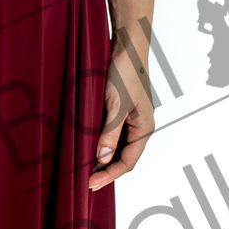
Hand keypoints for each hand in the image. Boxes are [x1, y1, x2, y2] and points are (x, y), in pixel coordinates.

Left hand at [89, 42, 154, 190]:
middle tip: (84, 180)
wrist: (127, 45)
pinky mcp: (123, 109)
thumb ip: (110, 133)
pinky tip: (87, 144)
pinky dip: (101, 141)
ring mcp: (132, 118)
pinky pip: (113, 133)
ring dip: (102, 157)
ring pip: (117, 146)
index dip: (109, 175)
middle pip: (123, 157)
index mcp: (144, 128)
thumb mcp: (115, 104)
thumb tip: (103, 160)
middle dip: (105, 170)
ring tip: (84, 166)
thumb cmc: (125, 72)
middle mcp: (140, 126)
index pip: (127, 162)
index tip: (90, 183)